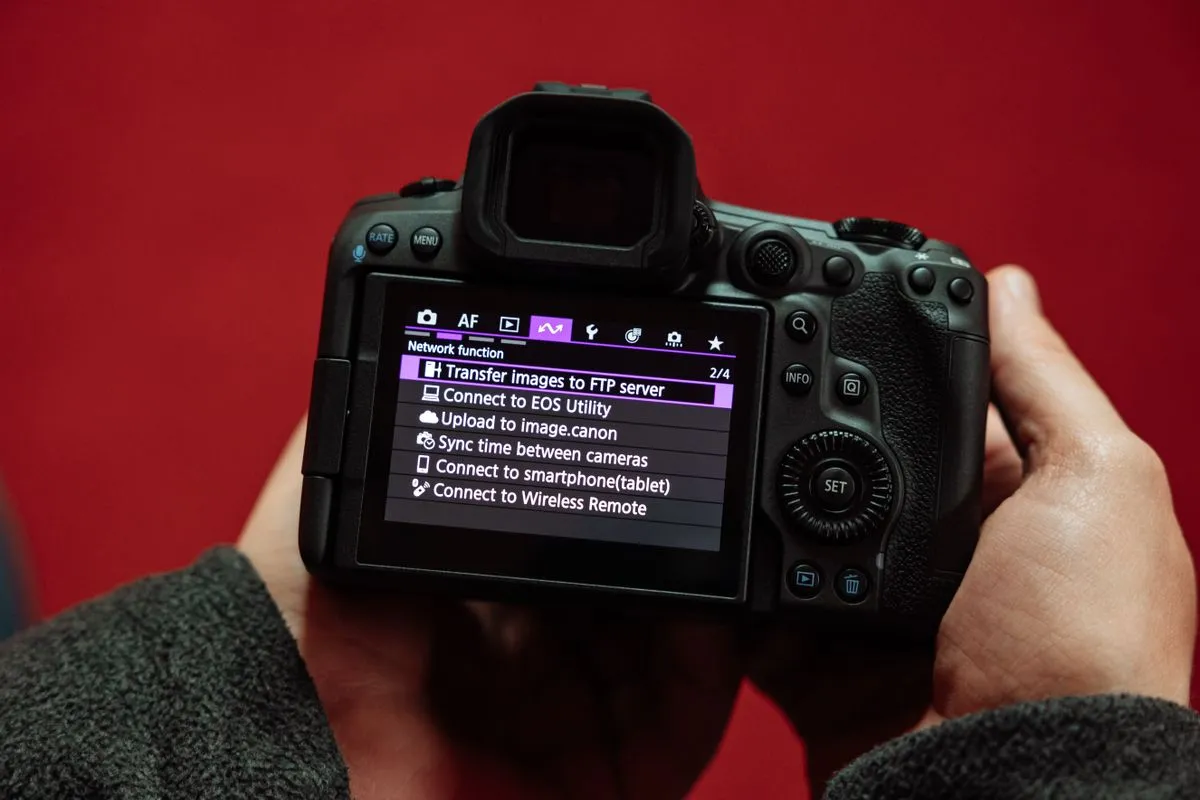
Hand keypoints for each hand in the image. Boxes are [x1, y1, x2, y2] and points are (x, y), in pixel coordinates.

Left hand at [237, 423, 742, 799]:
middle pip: (633, 584)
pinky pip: (684, 720)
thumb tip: (413, 334)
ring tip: (718, 521)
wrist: (279, 763)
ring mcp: (568, 718)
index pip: (568, 533)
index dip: (608, 488)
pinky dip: (710, 661)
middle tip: (697, 472)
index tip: (639, 429)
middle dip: (669, 528)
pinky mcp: (603, 777)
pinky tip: (709, 603)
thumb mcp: (336, 510)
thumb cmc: (293, 644)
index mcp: (475, 597)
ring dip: (704, 584)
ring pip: (675, 647)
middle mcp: (526, 657)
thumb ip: (380, 428)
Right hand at [752, 266, 1196, 787]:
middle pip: (856, 460)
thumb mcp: (1095, 481)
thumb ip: (1044, 383)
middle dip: (816, 422)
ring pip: (797, 527)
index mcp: (1016, 501)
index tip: (845, 310)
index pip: (943, 406)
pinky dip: (734, 579)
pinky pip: (757, 603)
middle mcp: (944, 552)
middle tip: (771, 368)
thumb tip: (1012, 287)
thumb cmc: (1083, 645)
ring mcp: (875, 608)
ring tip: (733, 441)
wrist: (1007, 786)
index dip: (899, 359)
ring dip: (766, 497)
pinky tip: (714, 533)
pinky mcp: (818, 659)